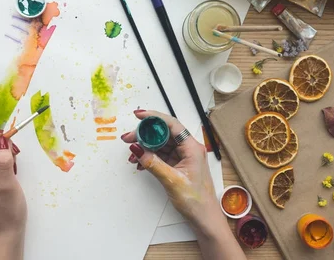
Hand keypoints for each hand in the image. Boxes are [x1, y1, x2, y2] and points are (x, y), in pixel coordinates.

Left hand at [0, 131, 26, 239]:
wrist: (9, 228)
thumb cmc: (6, 211)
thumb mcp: (7, 186)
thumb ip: (3, 163)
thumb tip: (2, 142)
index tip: (0, 136)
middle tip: (11, 143)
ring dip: (0, 146)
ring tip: (14, 155)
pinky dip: (4, 153)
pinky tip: (13, 161)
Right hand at [122, 110, 245, 259]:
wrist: (204, 218)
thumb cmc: (196, 201)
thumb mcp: (171, 181)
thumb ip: (152, 163)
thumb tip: (136, 148)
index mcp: (192, 147)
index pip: (171, 124)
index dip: (154, 117)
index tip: (139, 115)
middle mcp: (189, 148)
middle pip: (164, 133)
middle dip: (145, 134)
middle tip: (128, 138)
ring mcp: (183, 156)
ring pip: (161, 144)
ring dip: (145, 147)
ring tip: (132, 154)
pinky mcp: (179, 164)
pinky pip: (161, 154)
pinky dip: (150, 157)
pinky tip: (140, 163)